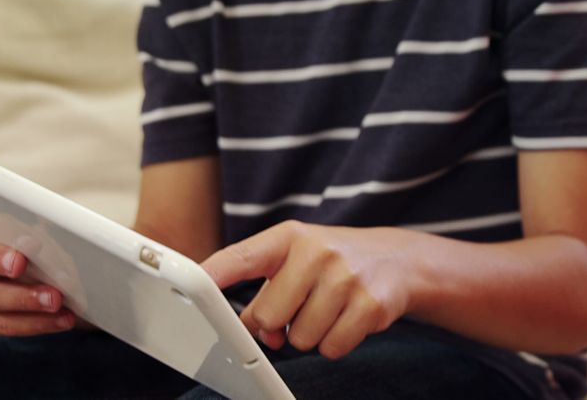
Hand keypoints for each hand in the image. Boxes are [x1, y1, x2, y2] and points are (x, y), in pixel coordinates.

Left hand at [201, 221, 422, 358]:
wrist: (398, 259)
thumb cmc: (333, 262)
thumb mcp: (297, 260)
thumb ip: (265, 291)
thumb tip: (250, 332)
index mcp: (289, 237)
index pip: (240, 257)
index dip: (211, 275)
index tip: (188, 285)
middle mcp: (316, 252)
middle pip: (267, 316)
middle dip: (278, 324)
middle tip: (299, 308)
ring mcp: (345, 277)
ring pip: (300, 338)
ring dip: (310, 335)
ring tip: (327, 309)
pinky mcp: (370, 305)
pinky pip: (332, 348)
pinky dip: (335, 344)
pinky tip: (346, 319)